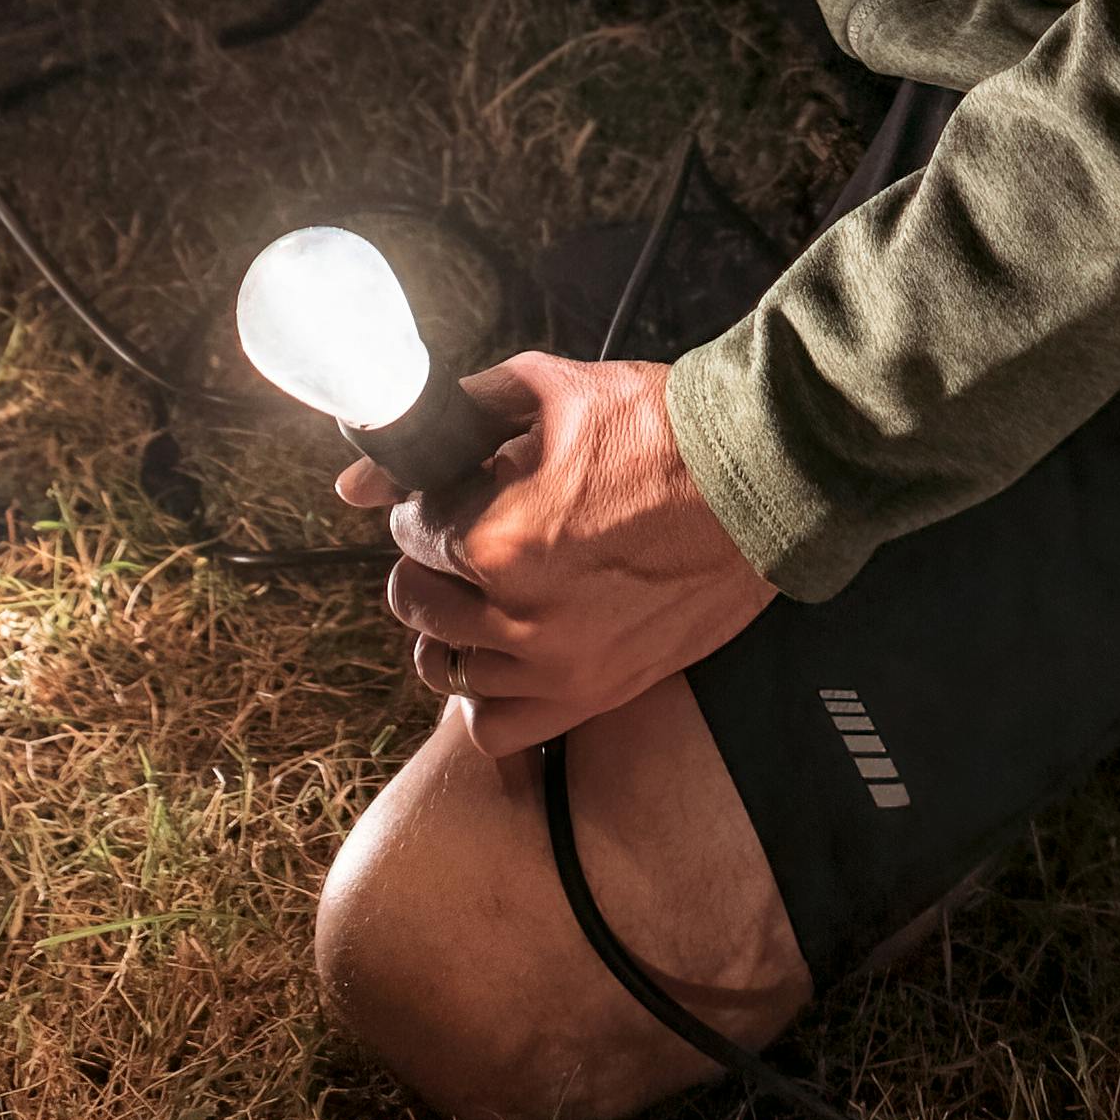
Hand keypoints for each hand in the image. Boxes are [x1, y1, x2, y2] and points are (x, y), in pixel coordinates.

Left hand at [339, 353, 777, 754]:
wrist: (760, 476)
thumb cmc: (660, 426)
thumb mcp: (547, 390)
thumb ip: (451, 420)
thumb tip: (359, 475)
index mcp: (497, 537)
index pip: (408, 532)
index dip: (426, 505)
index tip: (454, 498)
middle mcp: (518, 615)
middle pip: (417, 603)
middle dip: (431, 562)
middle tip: (466, 539)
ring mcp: (558, 665)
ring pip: (446, 669)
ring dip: (451, 629)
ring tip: (480, 596)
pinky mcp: (596, 693)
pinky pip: (498, 729)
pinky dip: (486, 698)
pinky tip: (504, 656)